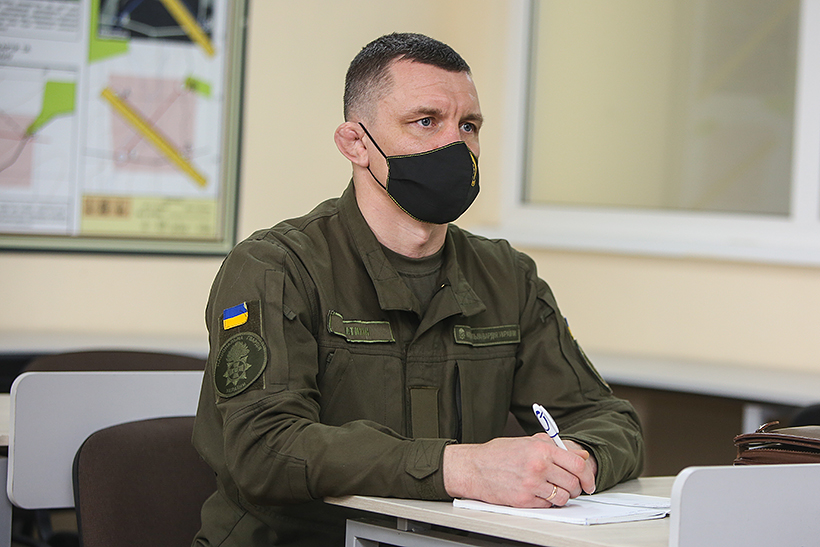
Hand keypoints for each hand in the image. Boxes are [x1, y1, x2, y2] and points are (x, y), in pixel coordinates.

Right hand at [443, 434, 595, 507]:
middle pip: (573, 483)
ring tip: (552, 490)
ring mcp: (531, 485)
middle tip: (571, 487)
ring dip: (562, 496)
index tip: (588, 481)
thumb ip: (555, 446)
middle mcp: (538, 466)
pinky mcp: (524, 500)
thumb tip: (580, 455)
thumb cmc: (498, 454)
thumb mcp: (527, 441)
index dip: (587, 475)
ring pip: (563, 498)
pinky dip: (547, 502)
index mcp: (541, 449)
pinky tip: (538, 494)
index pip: (578, 464)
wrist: (474, 468)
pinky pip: (548, 505)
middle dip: (576, 488)